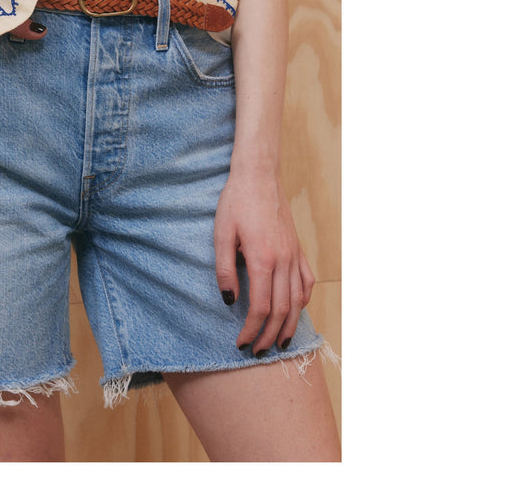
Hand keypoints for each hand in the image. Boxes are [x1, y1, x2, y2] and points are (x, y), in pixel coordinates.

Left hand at [213, 167, 314, 354]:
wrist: (259, 176)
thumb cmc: (236, 202)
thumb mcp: (221, 234)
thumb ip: (225, 270)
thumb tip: (229, 300)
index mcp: (263, 259)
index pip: (261, 307)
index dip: (252, 329)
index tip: (241, 343)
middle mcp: (284, 261)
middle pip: (281, 310)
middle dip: (270, 335)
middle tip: (257, 352)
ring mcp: (295, 255)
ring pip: (297, 300)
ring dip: (289, 325)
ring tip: (280, 343)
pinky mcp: (298, 250)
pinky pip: (307, 282)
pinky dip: (302, 301)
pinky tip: (295, 311)